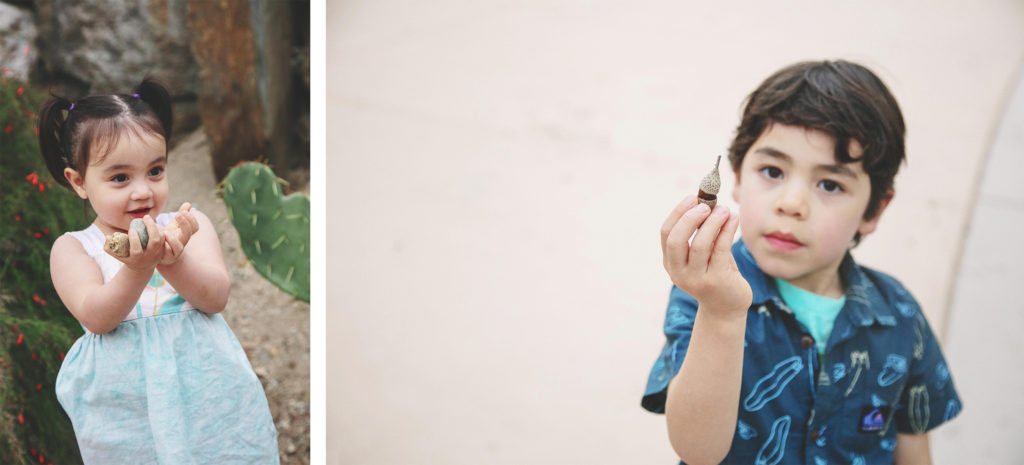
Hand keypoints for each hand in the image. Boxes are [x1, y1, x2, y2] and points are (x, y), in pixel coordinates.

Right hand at [106, 214, 164, 271]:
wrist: (143, 267)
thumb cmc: (127, 257)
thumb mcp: (116, 255)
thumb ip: (108, 247)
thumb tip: (108, 236)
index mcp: (137, 259)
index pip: (137, 250)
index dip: (134, 240)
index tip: (131, 229)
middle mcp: (149, 256)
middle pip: (154, 242)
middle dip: (151, 228)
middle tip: (145, 217)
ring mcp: (158, 253)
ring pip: (161, 238)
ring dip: (156, 227)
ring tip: (148, 219)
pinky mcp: (163, 249)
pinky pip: (165, 237)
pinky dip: (160, 229)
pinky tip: (153, 223)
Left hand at [160, 202, 199, 264]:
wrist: (156, 252)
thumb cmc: (165, 236)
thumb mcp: (172, 224)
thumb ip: (181, 215)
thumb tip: (188, 204)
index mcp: (184, 233)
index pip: (194, 227)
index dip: (191, 219)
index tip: (184, 211)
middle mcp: (182, 242)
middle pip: (189, 233)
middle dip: (185, 223)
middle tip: (178, 215)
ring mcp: (177, 250)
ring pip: (182, 245)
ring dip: (174, 238)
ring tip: (168, 229)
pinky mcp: (169, 256)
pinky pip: (174, 250)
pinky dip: (171, 242)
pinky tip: (165, 235)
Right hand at [661, 195, 751, 317]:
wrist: (726, 308)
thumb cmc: (715, 274)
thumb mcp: (704, 254)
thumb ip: (703, 233)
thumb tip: (711, 202)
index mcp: (670, 263)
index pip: (666, 234)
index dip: (678, 213)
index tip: (692, 197)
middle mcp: (679, 272)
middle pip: (676, 240)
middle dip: (689, 218)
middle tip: (706, 204)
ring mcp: (696, 279)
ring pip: (700, 244)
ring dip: (712, 222)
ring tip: (724, 209)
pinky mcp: (717, 281)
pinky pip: (721, 250)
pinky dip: (727, 231)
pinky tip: (734, 219)